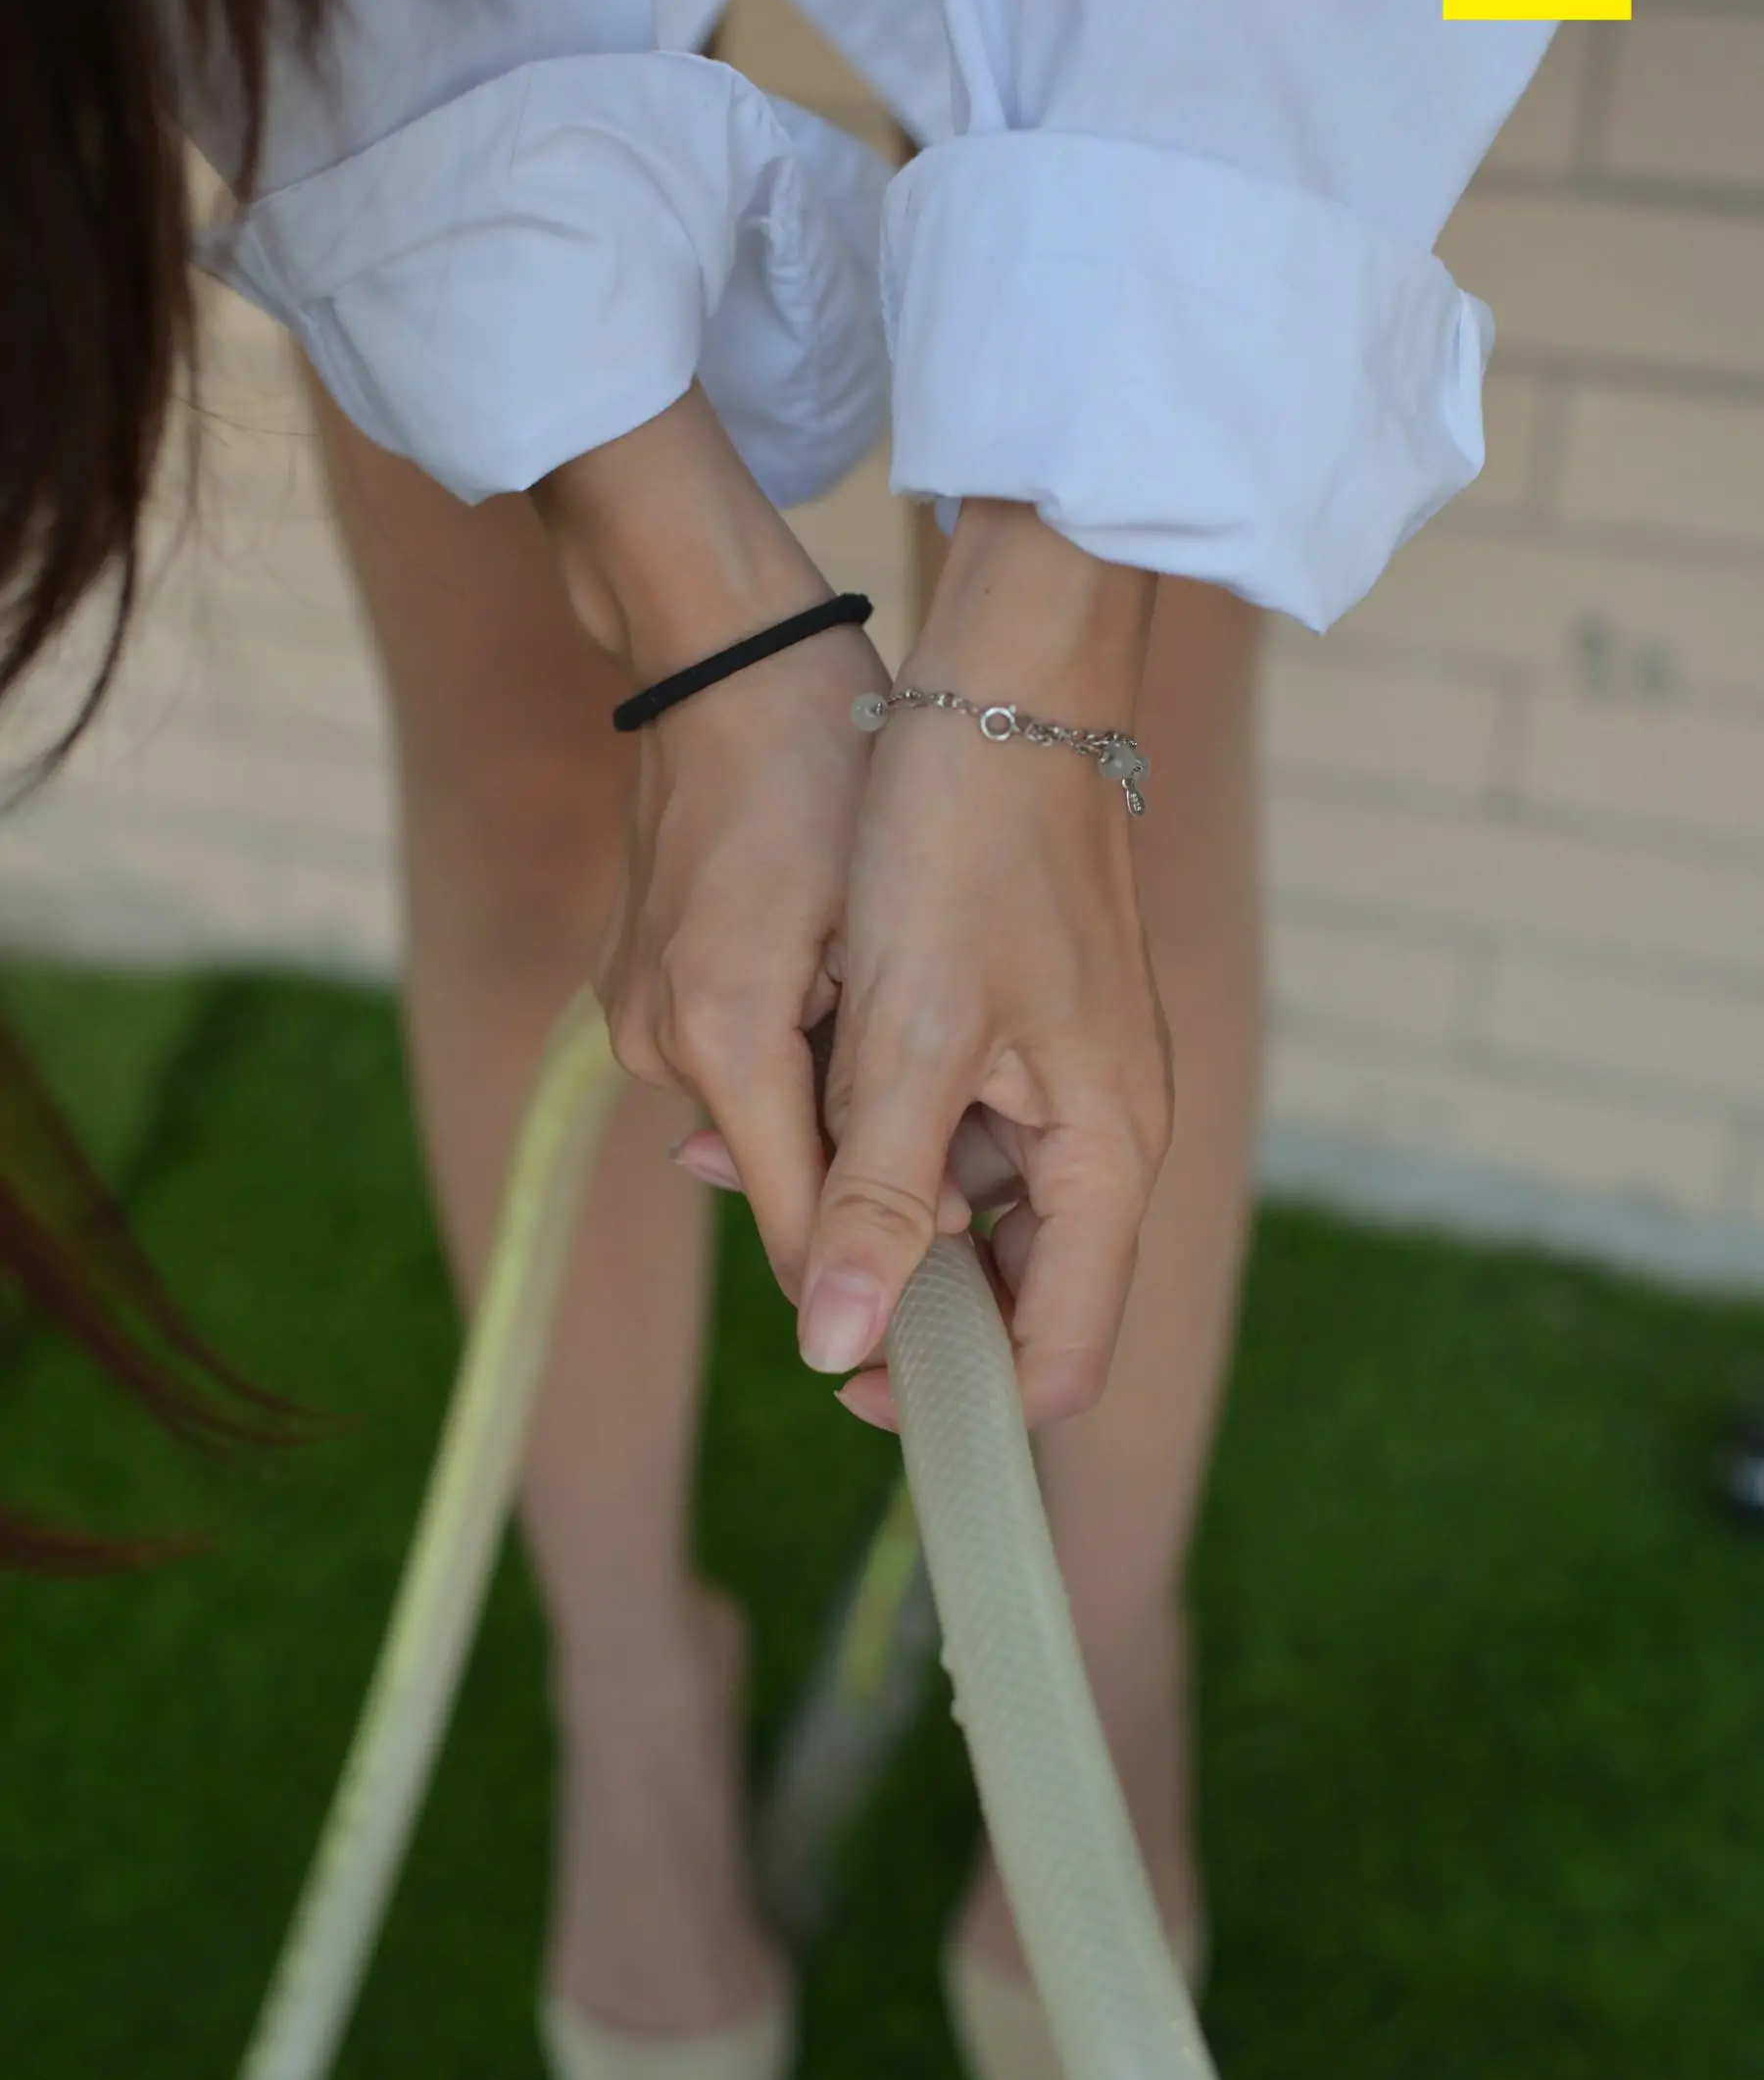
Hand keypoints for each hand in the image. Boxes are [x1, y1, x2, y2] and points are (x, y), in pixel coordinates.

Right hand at [534, 387, 899, 1302]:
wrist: (739, 648)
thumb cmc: (842, 774)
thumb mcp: (902, 964)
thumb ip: (885, 1144)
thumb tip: (874, 1295)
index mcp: (725, 1044)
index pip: (808, 1243)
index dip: (893, 1301)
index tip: (973, 1330)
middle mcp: (663, 1049)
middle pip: (797, 1186)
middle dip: (892, 1180)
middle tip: (1001, 1142)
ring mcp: (643, 1015)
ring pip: (784, 1121)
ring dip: (864, 1104)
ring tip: (949, 1022)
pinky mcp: (647, 982)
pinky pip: (755, 1060)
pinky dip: (823, 1048)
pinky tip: (870, 977)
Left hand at [802, 501, 1171, 1429]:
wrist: (1002, 680)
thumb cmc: (966, 845)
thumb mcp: (906, 1039)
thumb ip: (875, 1201)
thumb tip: (837, 1351)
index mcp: (1108, 1152)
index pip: (1062, 1352)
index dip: (961, 1399)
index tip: (848, 1388)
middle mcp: (1103, 1131)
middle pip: (1008, 1285)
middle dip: (887, 1283)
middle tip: (775, 1248)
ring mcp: (1066, 1079)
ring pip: (959, 1198)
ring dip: (857, 1196)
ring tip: (741, 1147)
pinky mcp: (1021, 1027)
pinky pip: (945, 1118)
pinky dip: (865, 1124)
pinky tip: (781, 1087)